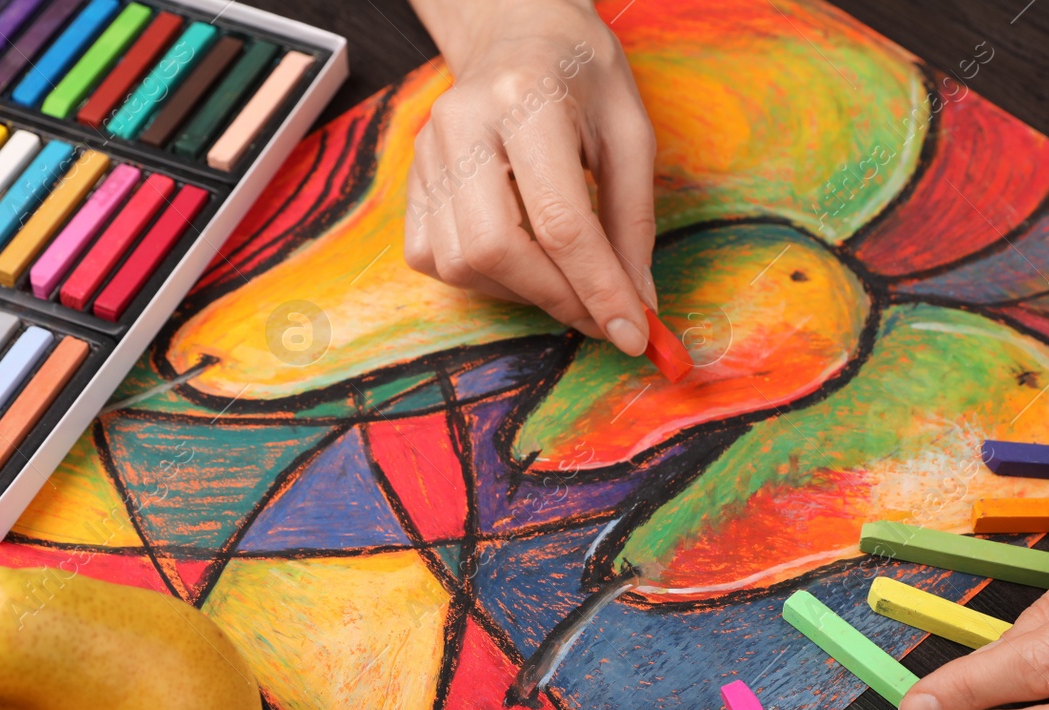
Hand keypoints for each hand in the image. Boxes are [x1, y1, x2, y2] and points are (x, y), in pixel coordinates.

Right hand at [404, 0, 657, 355]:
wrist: (518, 35)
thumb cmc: (580, 77)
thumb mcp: (629, 132)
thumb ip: (634, 221)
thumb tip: (637, 304)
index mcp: (526, 101)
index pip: (560, 222)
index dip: (599, 290)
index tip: (633, 335)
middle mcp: (463, 126)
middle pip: (498, 250)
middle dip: (557, 298)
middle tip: (601, 316)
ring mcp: (427, 153)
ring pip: (463, 264)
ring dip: (523, 292)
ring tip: (565, 278)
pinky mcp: (411, 180)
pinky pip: (435, 260)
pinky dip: (484, 279)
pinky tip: (520, 259)